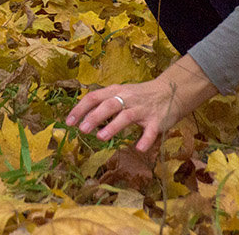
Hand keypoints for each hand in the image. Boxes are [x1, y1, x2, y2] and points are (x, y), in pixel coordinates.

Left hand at [65, 55, 217, 152]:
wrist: (169, 92)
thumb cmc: (138, 96)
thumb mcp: (120, 93)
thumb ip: (103, 103)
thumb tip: (81, 117)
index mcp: (116, 91)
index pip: (94, 97)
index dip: (80, 109)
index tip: (68, 122)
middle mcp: (128, 98)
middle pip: (109, 105)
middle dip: (94, 116)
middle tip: (82, 129)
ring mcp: (143, 110)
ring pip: (127, 116)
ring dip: (113, 126)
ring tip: (101, 137)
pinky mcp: (157, 121)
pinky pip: (151, 131)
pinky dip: (145, 140)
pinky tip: (138, 148)